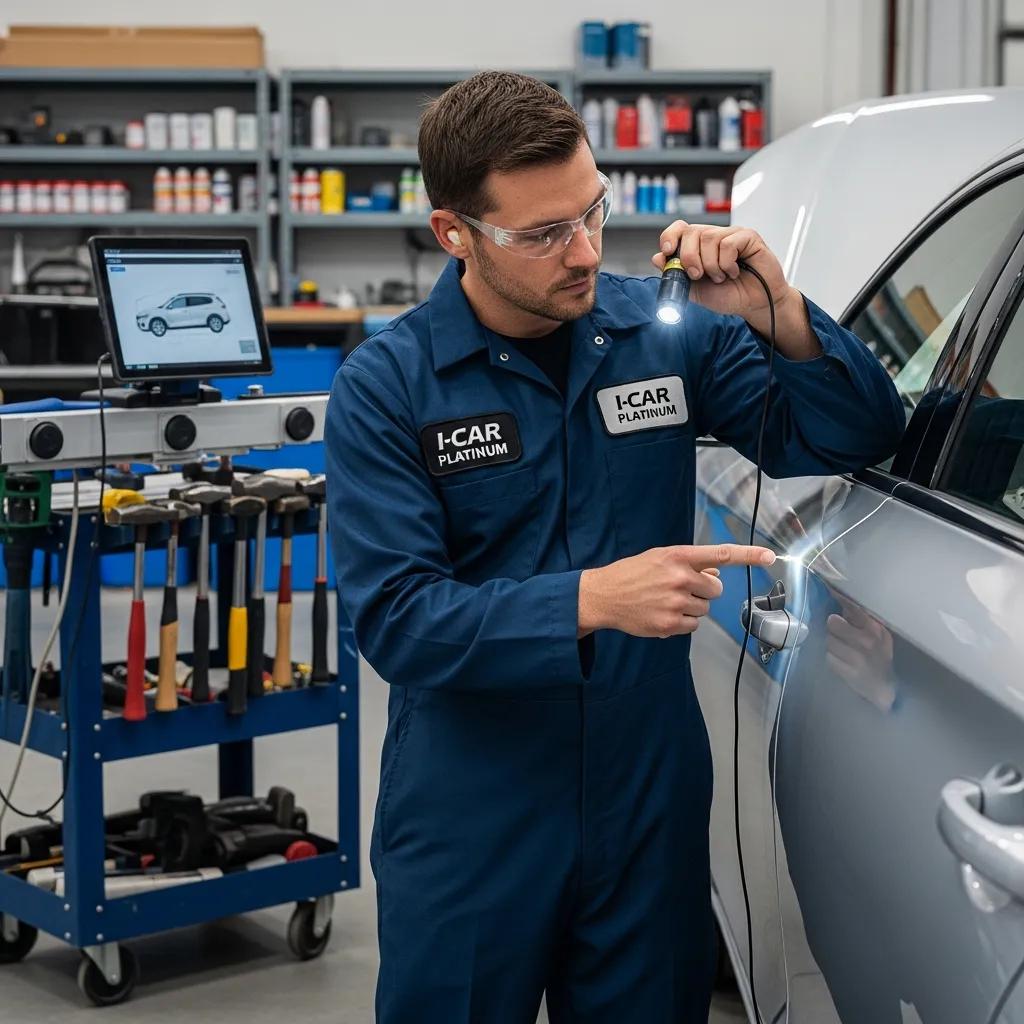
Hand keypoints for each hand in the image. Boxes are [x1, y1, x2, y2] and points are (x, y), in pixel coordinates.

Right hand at [579, 543, 775, 638]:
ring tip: (666, 601)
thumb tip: (715, 575)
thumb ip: (689, 563)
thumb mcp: (659, 558)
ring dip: (691, 607)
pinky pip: (693, 625)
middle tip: (679, 589)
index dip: (749, 555)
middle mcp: (679, 577)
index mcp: (678, 556)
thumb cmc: (632, 574)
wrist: (603, 596)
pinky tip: (663, 614)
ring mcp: (675, 602)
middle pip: (715, 589)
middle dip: (703, 590)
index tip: (770, 556)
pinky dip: (683, 622)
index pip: (721, 554)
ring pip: (704, 609)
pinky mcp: (670, 624)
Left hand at [651, 221, 819, 357]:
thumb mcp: (696, 290)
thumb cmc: (728, 295)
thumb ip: (676, 275)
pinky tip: (734, 272)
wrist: (754, 305)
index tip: (667, 252)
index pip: (679, 229)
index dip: (670, 236)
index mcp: (698, 246)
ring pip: (709, 238)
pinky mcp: (748, 237)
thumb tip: (656, 258)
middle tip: (698, 275)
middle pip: (691, 232)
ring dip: (711, 265)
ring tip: (721, 277)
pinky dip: (726, 263)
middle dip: (689, 257)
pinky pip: (728, 243)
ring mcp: (731, 234)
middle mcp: (714, 236)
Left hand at [826, 599, 896, 711]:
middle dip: (833, 629)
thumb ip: (863, 620)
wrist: (884, 689)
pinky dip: (832, 659)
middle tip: (839, 635)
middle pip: (833, 623)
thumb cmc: (880, 659)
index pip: (854, 608)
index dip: (839, 598)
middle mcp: (867, 641)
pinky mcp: (848, 671)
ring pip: (828, 641)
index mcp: (875, 629)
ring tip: (842, 651)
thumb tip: (842, 601)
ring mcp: (857, 657)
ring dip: (831, 645)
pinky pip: (828, 657)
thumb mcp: (879, 637)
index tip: (830, 589)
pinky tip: (842, 662)